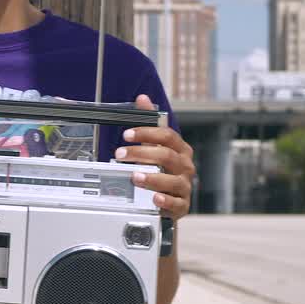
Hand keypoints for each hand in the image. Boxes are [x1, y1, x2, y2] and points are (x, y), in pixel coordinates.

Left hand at [114, 94, 194, 220]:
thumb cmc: (163, 169)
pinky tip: (154, 198)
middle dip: (141, 154)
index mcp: (180, 149)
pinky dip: (165, 200)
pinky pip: (176, 203)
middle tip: (120, 154)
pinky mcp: (182, 205)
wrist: (172, 198)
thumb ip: (151, 122)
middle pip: (166, 156)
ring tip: (134, 176)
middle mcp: (185, 166)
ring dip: (152, 178)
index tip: (127, 134)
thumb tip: (143, 98)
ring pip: (171, 180)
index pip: (167, 135)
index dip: (147, 133)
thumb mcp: (156, 145)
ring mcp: (184, 186)